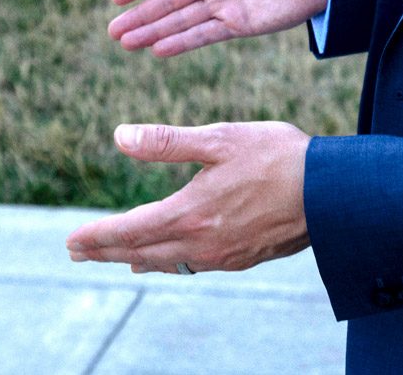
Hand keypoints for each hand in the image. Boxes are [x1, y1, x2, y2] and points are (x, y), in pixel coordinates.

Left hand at [65, 122, 311, 273]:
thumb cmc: (278, 157)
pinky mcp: (244, 258)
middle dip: (107, 252)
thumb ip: (168, 143)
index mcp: (190, 213)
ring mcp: (223, 255)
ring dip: (137, 259)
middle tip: (78, 253)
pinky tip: (173, 258)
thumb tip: (120, 137)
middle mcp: (201, 242)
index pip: (129, 231)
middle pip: (142, 253)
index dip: (97, 237)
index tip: (71, 241)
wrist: (332, 193)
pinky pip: (195, 265)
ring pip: (169, 263)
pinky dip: (172, 262)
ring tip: (119, 258)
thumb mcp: (220, 138)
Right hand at [108, 0, 328, 56]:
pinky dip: (181, 43)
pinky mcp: (239, 25)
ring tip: (126, 43)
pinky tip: (158, 51)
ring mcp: (223, 4)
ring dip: (153, 32)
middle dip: (140, 15)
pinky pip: (204, 35)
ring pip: (180, 21)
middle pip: (167, 0)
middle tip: (112, 31)